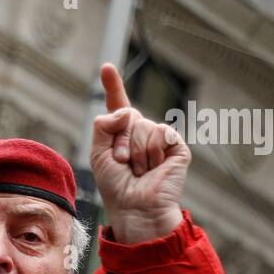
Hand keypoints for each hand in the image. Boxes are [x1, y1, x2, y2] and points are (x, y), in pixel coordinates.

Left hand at [90, 62, 188, 243]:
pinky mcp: (176, 145)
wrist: (134, 206)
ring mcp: (159, 138)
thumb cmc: (115, 186)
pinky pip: (161, 132)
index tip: (106, 66)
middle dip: (120, 141)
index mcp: (121, 133)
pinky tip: (155, 167)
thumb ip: (103, 125)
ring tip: (139, 170)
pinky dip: (153, 151)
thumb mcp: (98, 154)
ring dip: (135, 151)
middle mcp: (141, 132)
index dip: (113, 85)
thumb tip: (125, 111)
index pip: (117, 104)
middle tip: (123, 164)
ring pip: (143, 126)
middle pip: (128, 115)